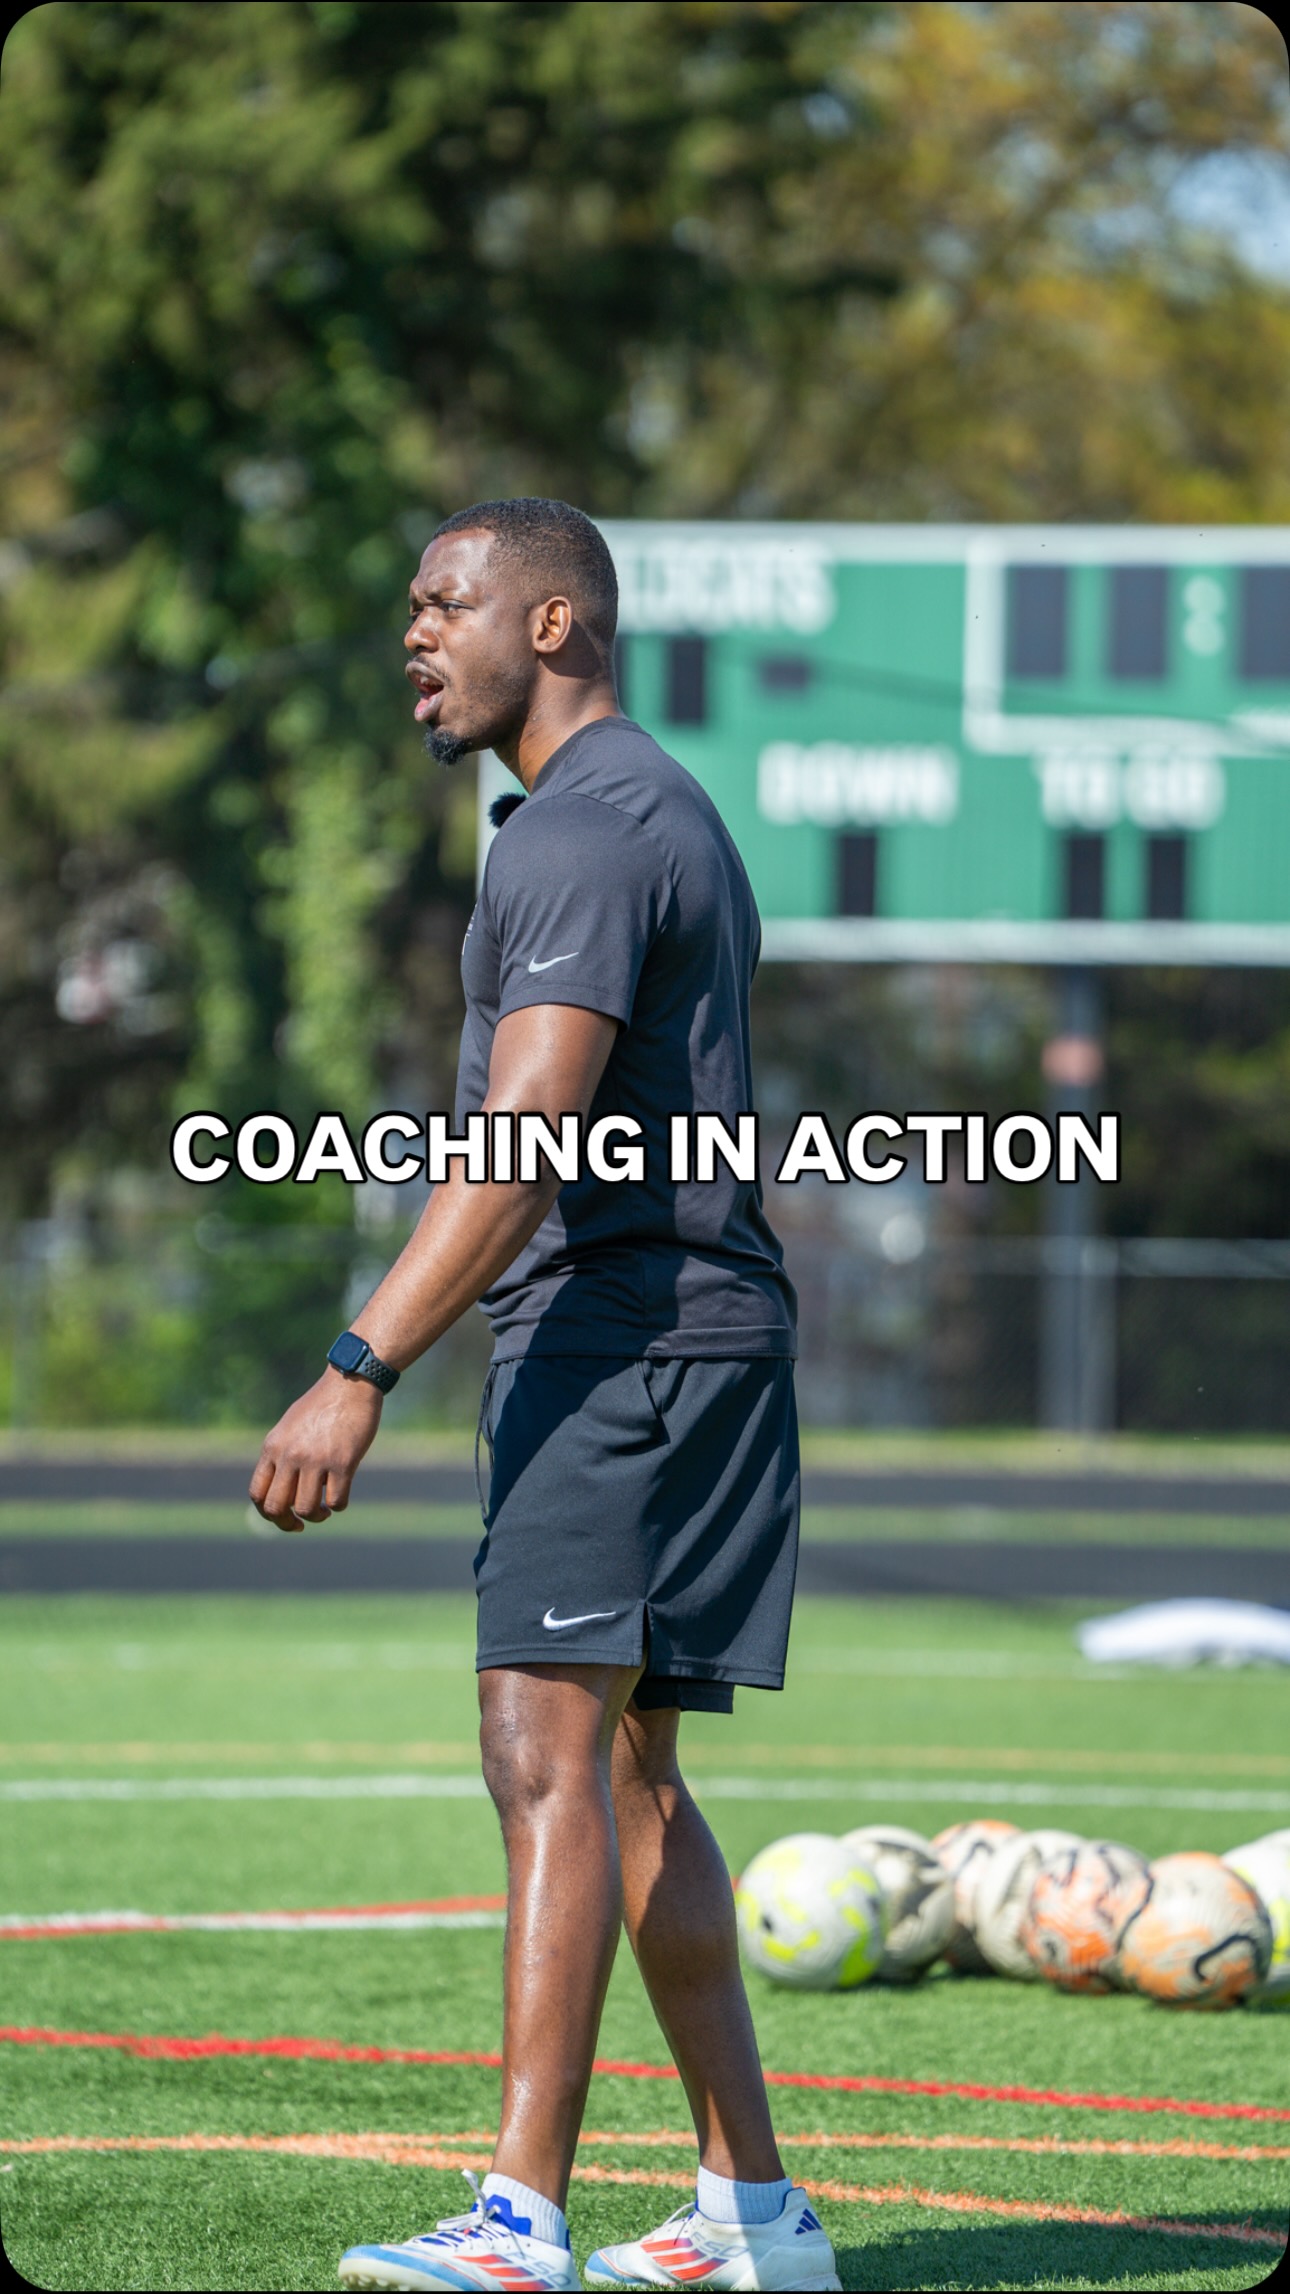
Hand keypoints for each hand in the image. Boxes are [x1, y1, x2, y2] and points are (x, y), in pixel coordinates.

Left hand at [249, 1369, 382, 1531]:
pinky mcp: (343, 1461)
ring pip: (307, 1509)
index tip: (284, 1517)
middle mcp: (290, 1455)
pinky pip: (336, 1500)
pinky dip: (338, 1506)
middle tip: (301, 1523)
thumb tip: (282, 1489)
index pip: (257, 1494)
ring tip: (325, 1510)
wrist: (350, 1382)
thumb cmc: (322, 1405)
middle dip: (287, 1523)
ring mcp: (316, 1459)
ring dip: (317, 1516)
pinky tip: (340, 1497)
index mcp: (273, 1447)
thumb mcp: (290, 1427)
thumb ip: (282, 1454)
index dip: (267, 1513)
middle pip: (276, 1507)